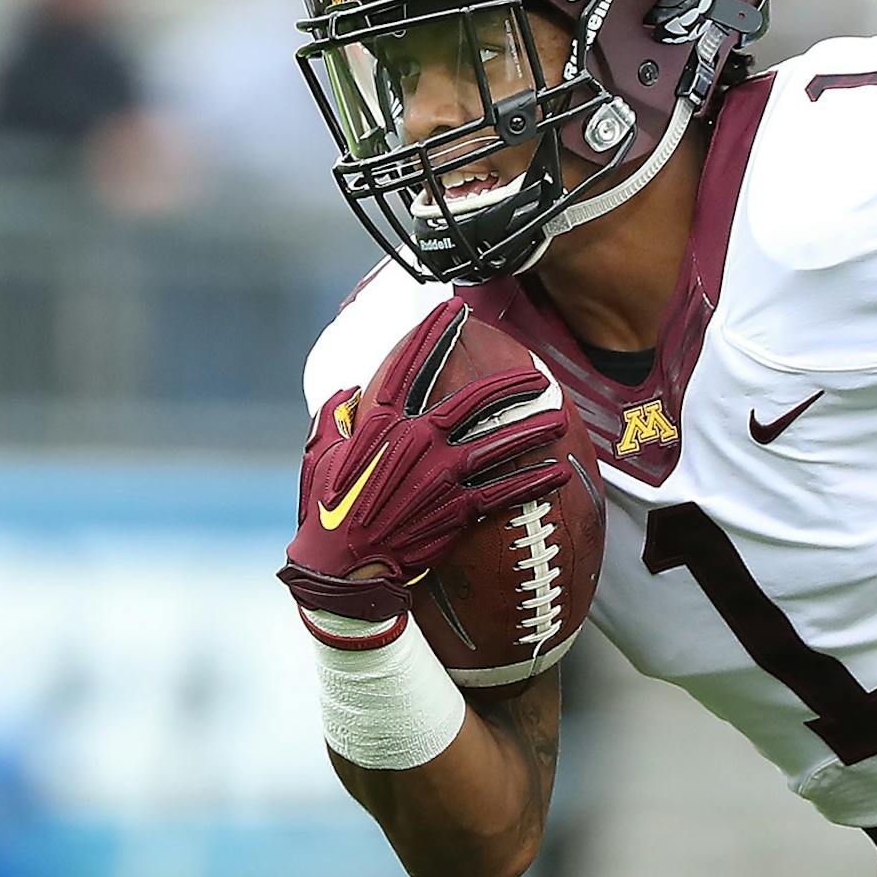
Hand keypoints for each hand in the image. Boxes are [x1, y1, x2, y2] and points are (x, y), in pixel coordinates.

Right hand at [279, 300, 571, 628]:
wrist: (339, 568)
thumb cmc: (324, 511)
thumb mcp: (318, 454)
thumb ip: (334, 417)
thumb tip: (346, 392)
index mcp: (382, 424)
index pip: (412, 364)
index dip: (435, 332)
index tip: (456, 309)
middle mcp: (416, 442)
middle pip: (474, 401)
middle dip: (510, 385)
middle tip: (537, 378)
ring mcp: (440, 476)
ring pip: (499, 444)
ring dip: (533, 430)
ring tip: (558, 420)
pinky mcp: (457, 511)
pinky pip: (505, 491)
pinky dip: (533, 481)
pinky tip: (557, 472)